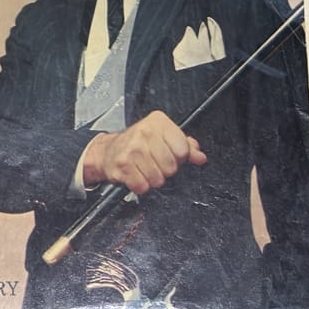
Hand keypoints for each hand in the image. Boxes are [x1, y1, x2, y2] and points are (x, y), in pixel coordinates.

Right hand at [80, 110, 207, 195]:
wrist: (108, 150)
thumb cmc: (138, 143)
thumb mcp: (164, 137)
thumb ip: (186, 146)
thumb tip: (200, 157)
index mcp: (158, 122)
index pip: (183, 149)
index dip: (179, 157)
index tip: (170, 155)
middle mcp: (144, 132)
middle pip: (171, 166)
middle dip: (165, 170)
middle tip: (155, 163)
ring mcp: (132, 148)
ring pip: (158, 179)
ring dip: (153, 179)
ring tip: (144, 169)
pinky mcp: (122, 165)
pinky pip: (143, 186)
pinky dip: (141, 186)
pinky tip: (136, 175)